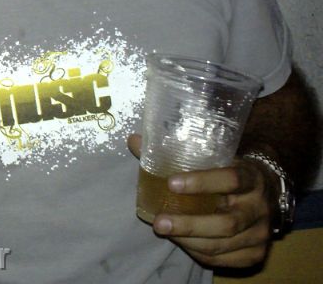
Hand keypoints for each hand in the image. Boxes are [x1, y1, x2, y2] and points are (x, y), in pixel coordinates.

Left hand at [127, 134, 273, 268]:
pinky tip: (180, 241)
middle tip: (159, 222)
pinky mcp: (256, 254)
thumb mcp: (214, 158)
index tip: (171, 183)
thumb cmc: (229, 172)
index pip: (231, 179)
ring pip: (222, 244)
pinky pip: (223, 259)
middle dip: (189, 225)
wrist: (265, 193)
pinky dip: (198, 252)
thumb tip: (134, 141)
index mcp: (252, 177)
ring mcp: (261, 234)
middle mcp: (260, 208)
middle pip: (226, 223)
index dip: (202, 182)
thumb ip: (176, 152)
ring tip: (163, 230)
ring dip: (188, 240)